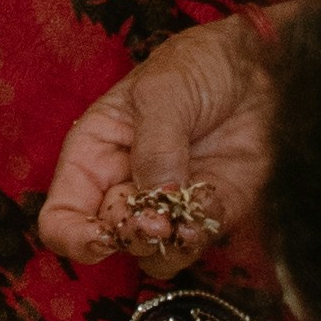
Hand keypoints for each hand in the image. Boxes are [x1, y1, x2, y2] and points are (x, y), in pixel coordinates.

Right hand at [41, 2, 286, 276]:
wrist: (258, 65)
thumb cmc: (197, 65)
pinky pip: (195, 243)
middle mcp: (123, 187)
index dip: (74, 237)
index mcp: (93, 156)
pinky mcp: (208, 212)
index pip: (62, 216)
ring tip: (185, 222)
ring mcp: (167, 205)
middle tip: (157, 220)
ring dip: (167, 247)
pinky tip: (211, 200)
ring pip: (152, 256)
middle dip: (131, 236)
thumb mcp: (163, 90)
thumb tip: (155, 201)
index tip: (103, 237)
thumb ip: (155, 146)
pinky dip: (201, 233)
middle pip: (108, 240)